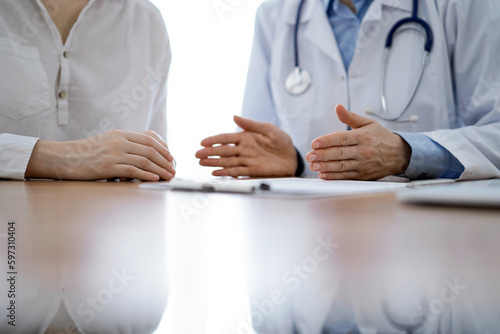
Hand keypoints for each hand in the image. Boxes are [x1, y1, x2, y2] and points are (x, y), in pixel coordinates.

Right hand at [25, 130, 175, 180]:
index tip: (171, 157)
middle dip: (165, 161)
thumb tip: (144, 151)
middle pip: (150, 150)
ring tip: (168, 176)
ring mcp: (114, 154)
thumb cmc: (87, 153)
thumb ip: (124, 143)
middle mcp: (119, 142)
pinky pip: (133, 171)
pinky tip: (155, 179)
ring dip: (160, 170)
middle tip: (173, 169)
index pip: (148, 139)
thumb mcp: (107, 141)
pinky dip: (147, 175)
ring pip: (144, 161)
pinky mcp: (108, 167)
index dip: (163, 149)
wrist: (64, 158)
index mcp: (120, 134)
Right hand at [196, 116, 296, 176]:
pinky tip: (217, 173)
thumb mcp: (268, 129)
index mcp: (245, 137)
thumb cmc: (281, 141)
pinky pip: (237, 172)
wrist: (292, 156)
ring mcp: (247, 160)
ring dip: (214, 163)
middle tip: (198, 155)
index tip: (203, 142)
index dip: (214, 140)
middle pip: (223, 151)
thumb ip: (251, 124)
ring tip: (202, 163)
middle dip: (210, 153)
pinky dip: (226, 173)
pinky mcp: (252, 171)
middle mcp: (243, 149)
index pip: (226, 138)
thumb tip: (234, 117)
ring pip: (227, 162)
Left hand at [306, 104, 410, 179]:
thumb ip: (350, 117)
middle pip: (339, 153)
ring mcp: (363, 164)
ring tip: (313, 165)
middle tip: (309, 156)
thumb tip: (337, 107)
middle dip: (323, 155)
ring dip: (325, 166)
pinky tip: (323, 175)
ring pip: (341, 166)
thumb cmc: (381, 137)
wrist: (400, 155)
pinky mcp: (363, 175)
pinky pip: (346, 176)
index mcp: (362, 136)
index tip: (314, 143)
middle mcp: (362, 151)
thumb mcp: (368, 123)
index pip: (341, 138)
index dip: (327, 141)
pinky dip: (334, 176)